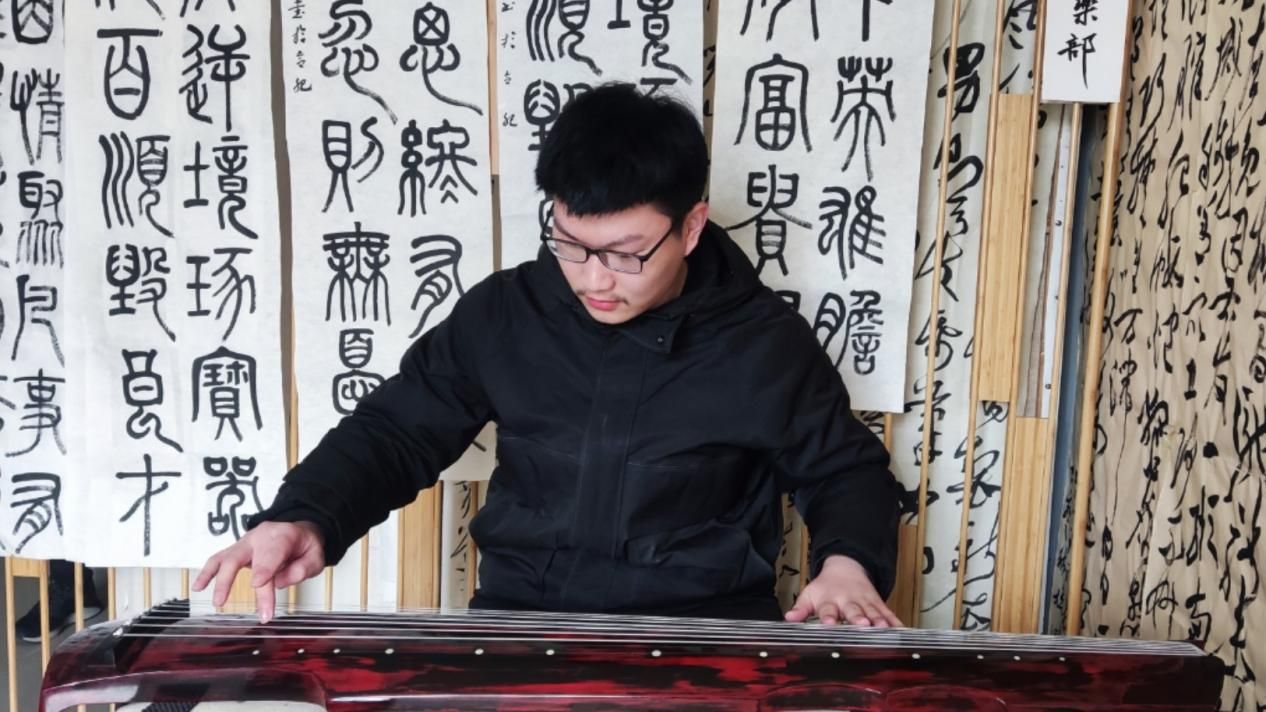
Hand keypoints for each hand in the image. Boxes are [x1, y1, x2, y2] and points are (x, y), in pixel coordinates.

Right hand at [192, 521, 324, 623]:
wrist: (300, 531)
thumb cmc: (306, 546)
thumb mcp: (316, 556)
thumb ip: (303, 568)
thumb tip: (280, 581)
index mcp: (283, 535)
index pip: (271, 554)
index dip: (263, 569)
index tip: (257, 584)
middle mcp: (261, 536)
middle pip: (241, 557)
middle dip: (231, 580)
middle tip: (226, 604)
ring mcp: (246, 542)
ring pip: (226, 558)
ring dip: (218, 579)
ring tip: (215, 601)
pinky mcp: (237, 549)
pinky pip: (219, 559)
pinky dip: (207, 572)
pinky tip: (198, 586)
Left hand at [784, 554, 901, 626]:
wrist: (845, 567)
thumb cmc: (825, 587)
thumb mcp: (810, 595)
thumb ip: (801, 608)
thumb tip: (789, 618)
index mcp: (830, 600)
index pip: (828, 609)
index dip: (828, 617)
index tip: (829, 624)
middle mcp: (849, 601)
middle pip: (854, 610)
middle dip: (859, 617)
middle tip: (863, 624)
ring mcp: (865, 602)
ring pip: (873, 612)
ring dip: (879, 620)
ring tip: (884, 629)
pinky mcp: (878, 604)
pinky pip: (888, 613)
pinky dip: (896, 622)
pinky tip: (902, 631)